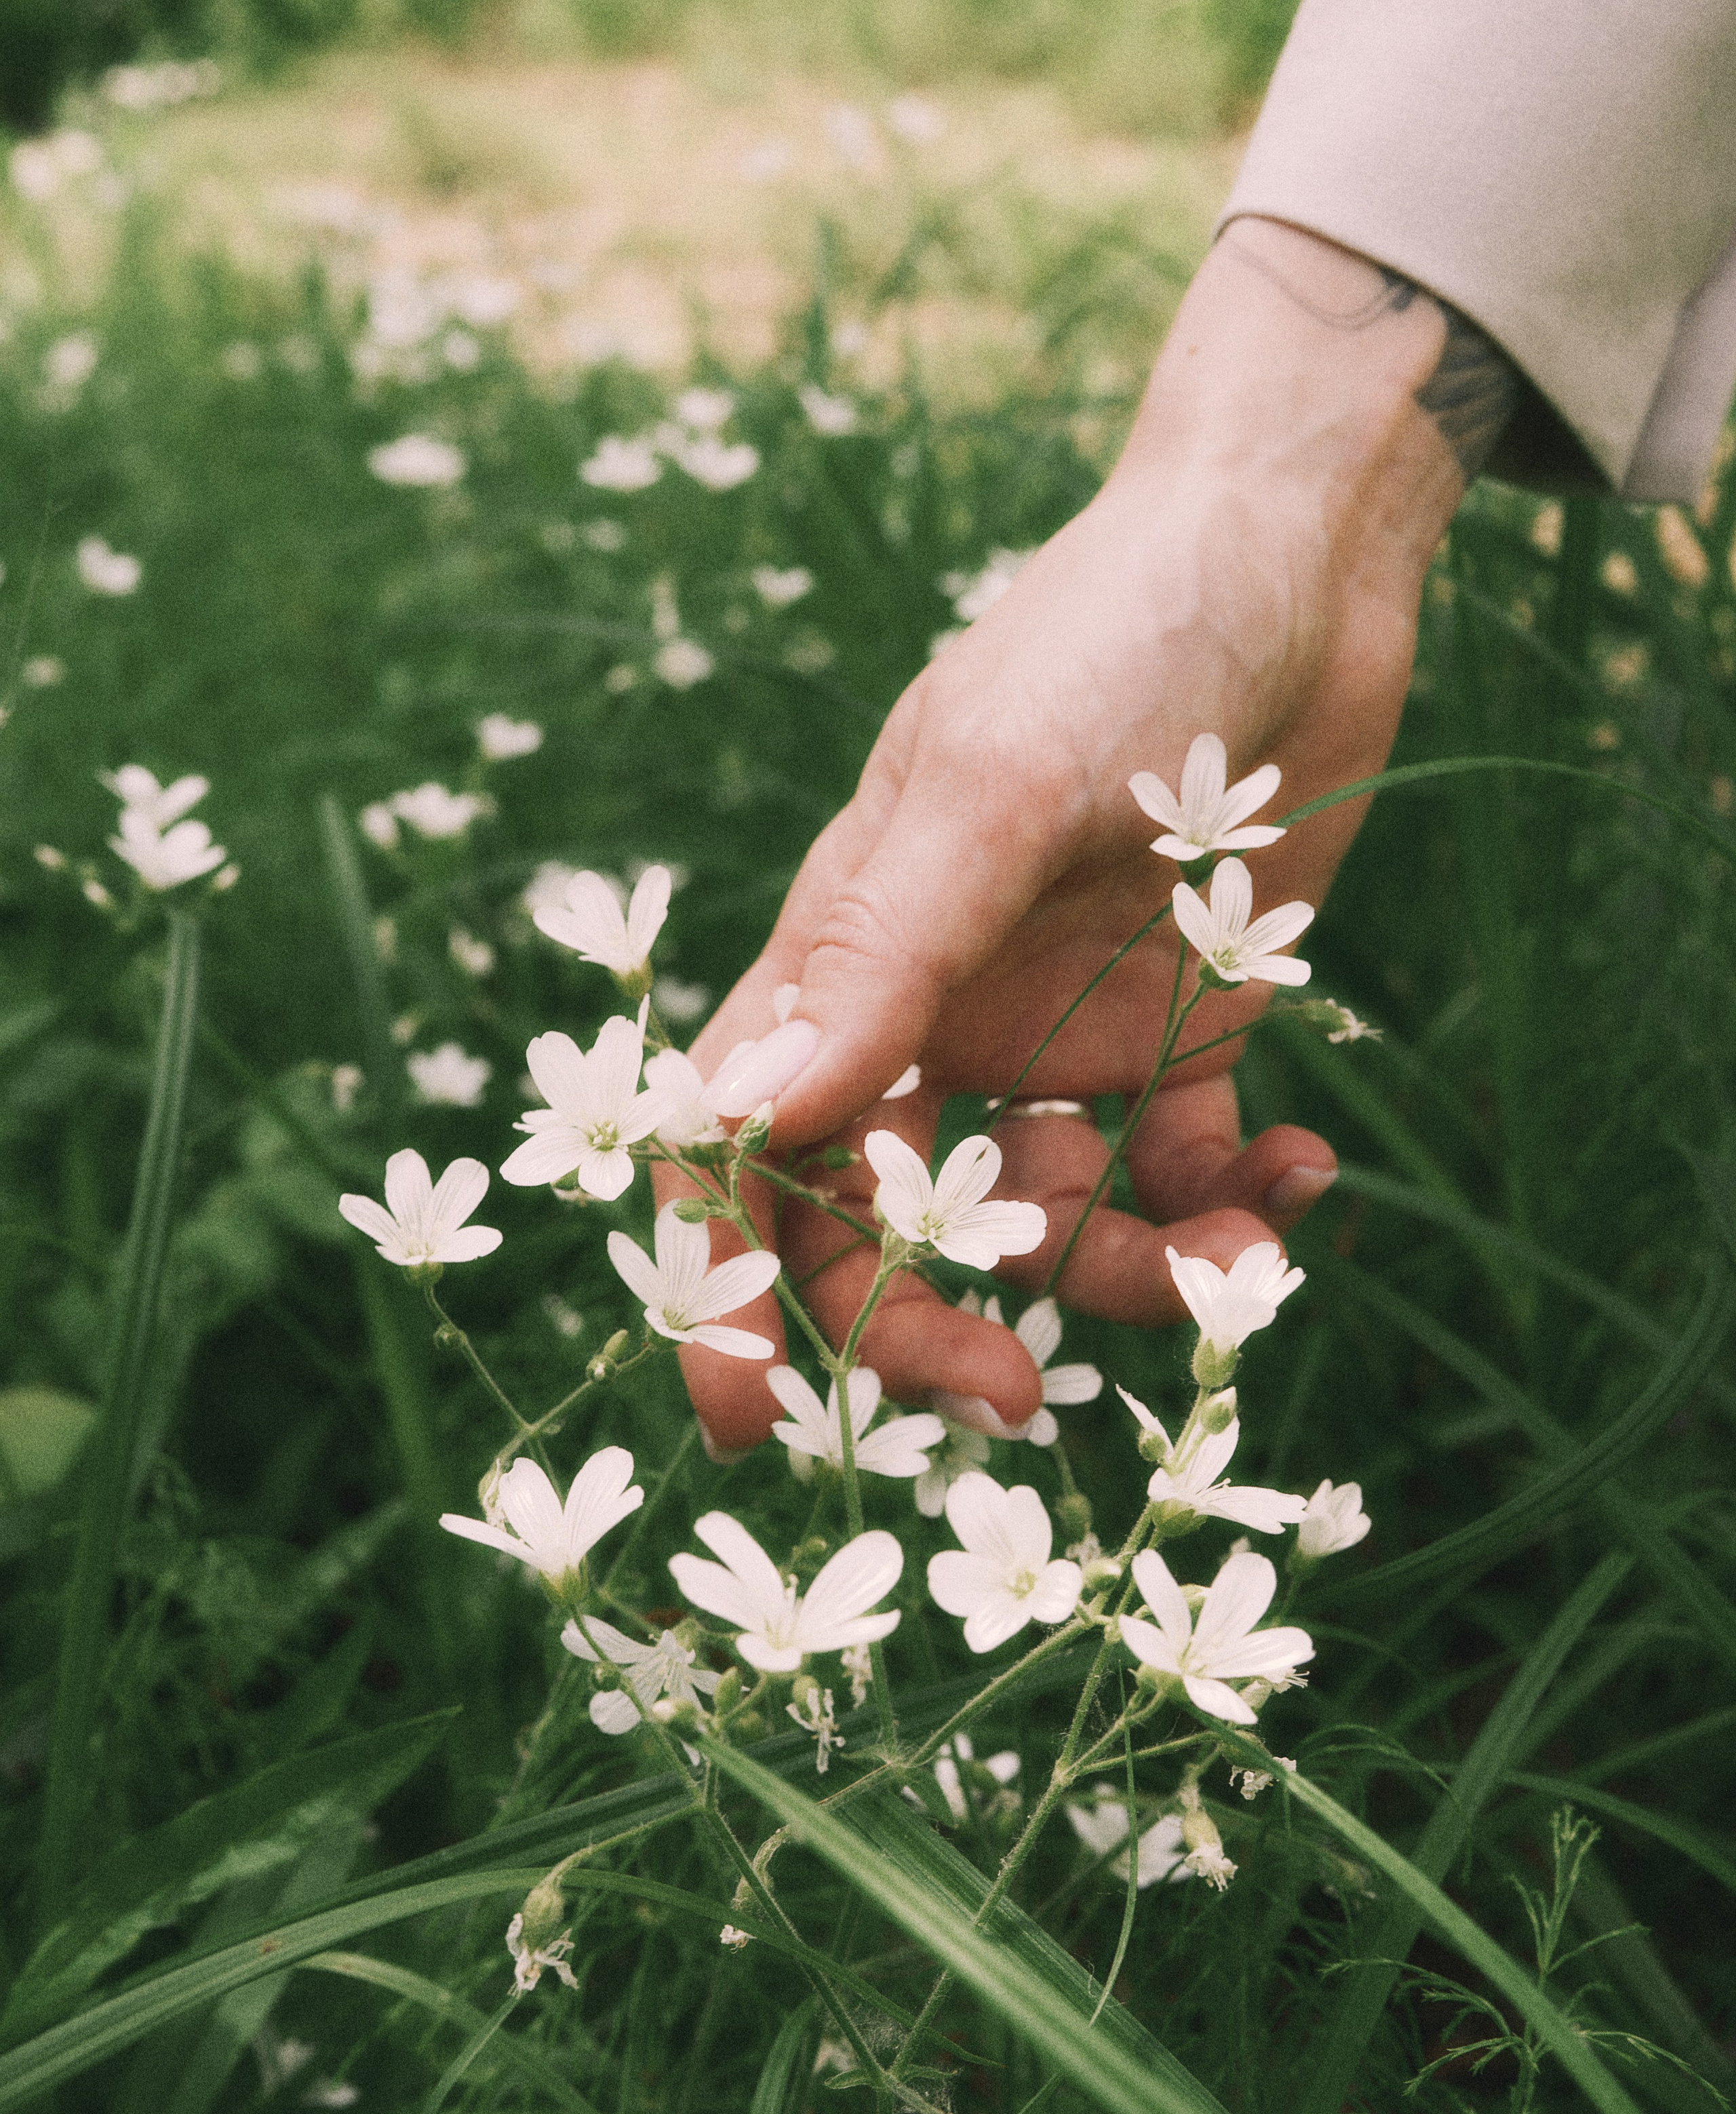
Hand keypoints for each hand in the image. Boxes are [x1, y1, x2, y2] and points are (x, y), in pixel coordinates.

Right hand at [661, 219, 1478, 1456]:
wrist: (1291, 562)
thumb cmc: (1110, 640)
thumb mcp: (985, 791)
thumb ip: (877, 961)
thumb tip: (749, 1123)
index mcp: (846, 960)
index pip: (740, 1146)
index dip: (725, 1284)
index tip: (746, 1414)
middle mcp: (935, 1017)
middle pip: (887, 1226)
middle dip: (940, 1326)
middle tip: (1024, 1397)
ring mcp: (1056, 1033)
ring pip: (1052, 1225)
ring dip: (1139, 1275)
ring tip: (1246, 1255)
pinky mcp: (1178, 1030)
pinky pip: (1185, 1172)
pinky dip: (1238, 1206)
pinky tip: (1298, 1177)